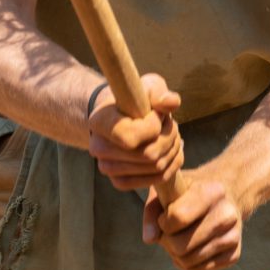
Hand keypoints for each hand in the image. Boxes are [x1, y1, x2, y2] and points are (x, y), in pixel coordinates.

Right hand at [87, 73, 182, 190]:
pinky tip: (171, 151)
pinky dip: (171, 166)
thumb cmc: (135, 100)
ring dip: (172, 150)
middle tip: (171, 125)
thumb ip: (159, 92)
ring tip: (171, 136)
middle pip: (149, 155)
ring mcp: (107, 168)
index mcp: (99, 121)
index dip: (154, 126)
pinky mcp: (120, 182)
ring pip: (156, 168)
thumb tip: (172, 102)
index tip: (157, 114)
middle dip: (169, 138)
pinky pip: (155, 180)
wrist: (122, 118)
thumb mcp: (147, 87)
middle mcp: (97, 147)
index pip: (131, 138)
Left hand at [142, 171, 242, 269]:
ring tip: (177, 238)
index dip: (163, 222)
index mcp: (213, 192)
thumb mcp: (168, 190)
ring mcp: (233, 237)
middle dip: (166, 241)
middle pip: (180, 246)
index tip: (164, 216)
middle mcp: (227, 215)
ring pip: (187, 261)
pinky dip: (184, 263)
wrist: (225, 197)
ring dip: (174, 253)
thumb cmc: (189, 193)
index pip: (177, 218)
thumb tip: (150, 239)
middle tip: (168, 231)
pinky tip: (188, 248)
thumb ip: (152, 211)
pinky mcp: (234, 255)